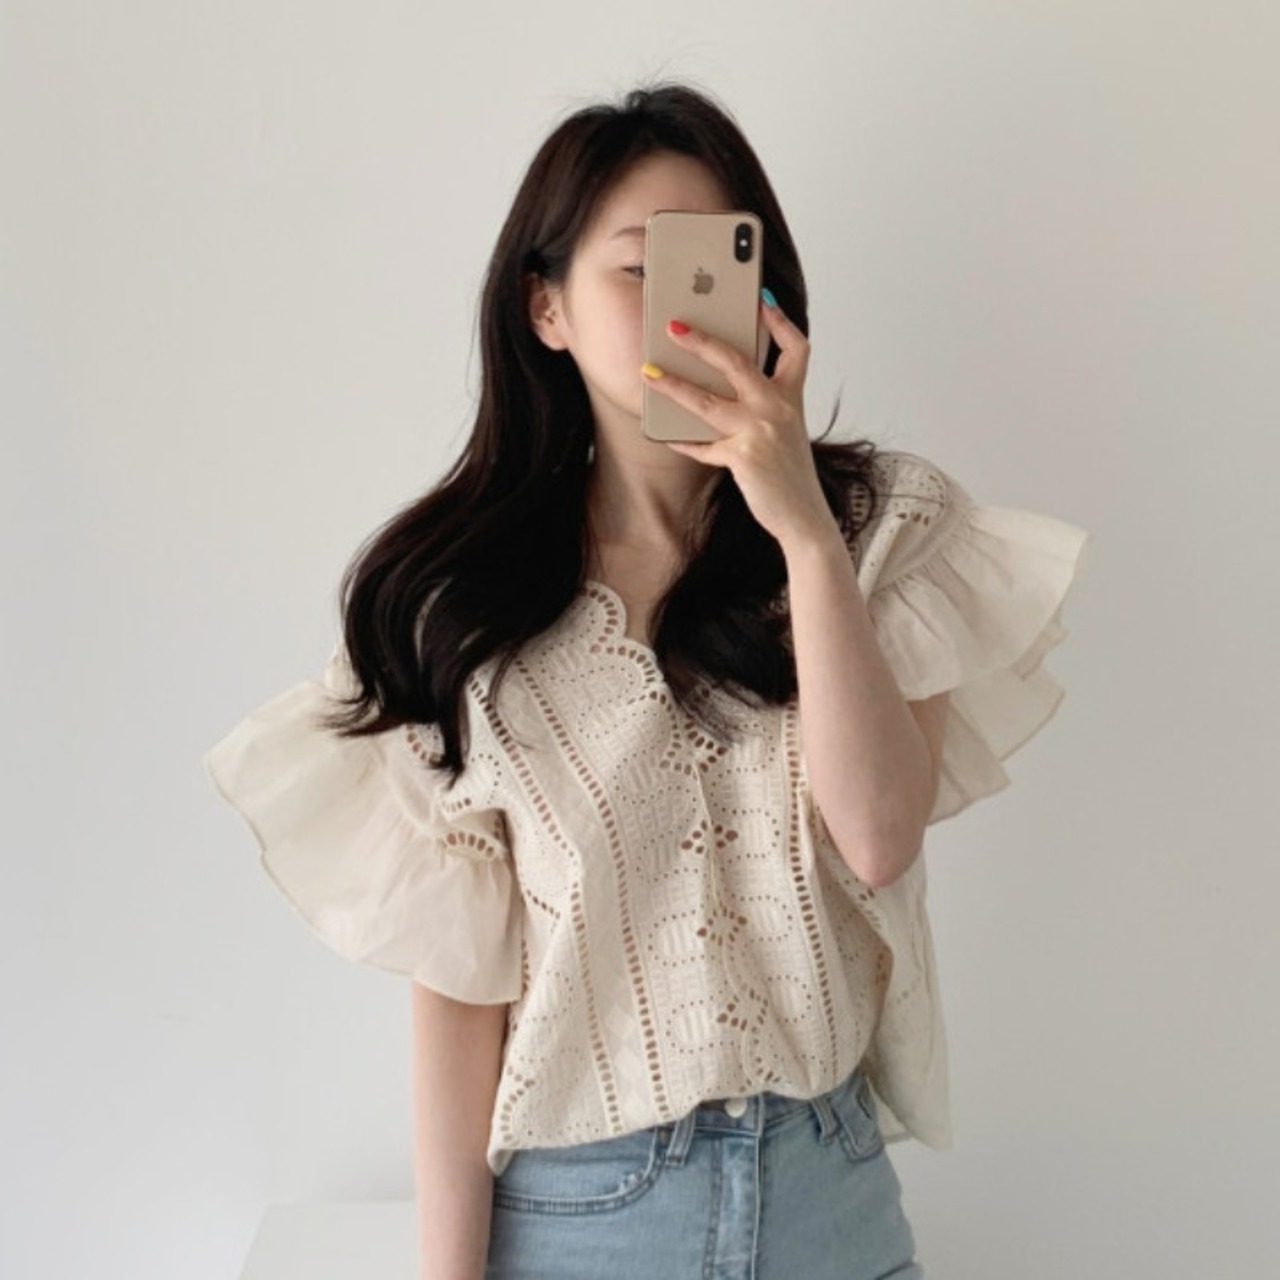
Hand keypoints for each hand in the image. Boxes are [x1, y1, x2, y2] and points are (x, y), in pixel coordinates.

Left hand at [641, 298, 838, 550]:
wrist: (803, 516)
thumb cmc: (790, 475)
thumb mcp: (786, 432)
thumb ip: (762, 408)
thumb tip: (719, 390)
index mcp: (791, 398)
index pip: (795, 348)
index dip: (779, 321)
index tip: (762, 299)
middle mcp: (778, 409)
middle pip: (737, 362)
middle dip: (702, 341)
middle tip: (674, 326)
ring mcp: (759, 432)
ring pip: (706, 401)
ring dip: (673, 385)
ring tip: (647, 373)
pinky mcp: (742, 457)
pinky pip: (702, 445)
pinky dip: (681, 441)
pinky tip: (662, 433)